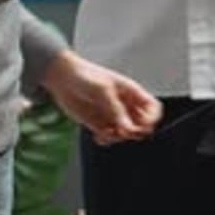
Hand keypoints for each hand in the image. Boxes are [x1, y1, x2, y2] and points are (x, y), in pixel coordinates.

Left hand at [41, 49, 161, 144]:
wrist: (62, 78)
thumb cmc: (84, 75)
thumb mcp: (102, 89)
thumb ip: (115, 109)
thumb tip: (127, 128)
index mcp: (130, 92)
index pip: (153, 108)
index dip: (151, 118)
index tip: (140, 124)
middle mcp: (124, 105)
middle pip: (143, 125)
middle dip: (135, 132)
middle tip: (122, 130)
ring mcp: (113, 115)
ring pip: (127, 134)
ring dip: (118, 137)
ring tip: (106, 132)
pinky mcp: (100, 123)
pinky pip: (111, 138)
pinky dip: (107, 140)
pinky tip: (97, 134)